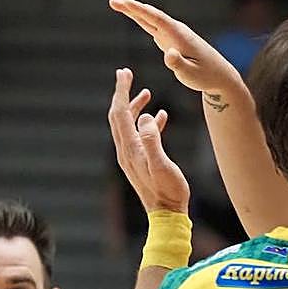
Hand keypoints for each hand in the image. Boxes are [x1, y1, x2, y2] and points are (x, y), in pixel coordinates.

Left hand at [108, 67, 189, 213]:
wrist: (168, 215)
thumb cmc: (169, 192)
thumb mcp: (162, 165)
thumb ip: (153, 140)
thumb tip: (147, 117)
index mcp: (130, 148)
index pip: (120, 113)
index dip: (121, 92)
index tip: (124, 73)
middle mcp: (127, 150)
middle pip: (119, 116)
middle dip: (122, 94)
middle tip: (127, 75)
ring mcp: (133, 156)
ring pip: (129, 124)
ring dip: (135, 107)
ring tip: (146, 93)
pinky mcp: (141, 161)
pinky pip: (140, 135)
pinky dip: (148, 122)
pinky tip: (160, 117)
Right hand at [109, 0, 242, 96]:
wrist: (219, 76)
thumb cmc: (206, 76)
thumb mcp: (191, 74)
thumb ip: (178, 64)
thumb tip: (168, 53)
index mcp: (179, 36)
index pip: (157, 19)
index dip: (140, 10)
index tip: (124, 1)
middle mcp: (176, 31)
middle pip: (151, 15)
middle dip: (132, 7)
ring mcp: (173, 34)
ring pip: (150, 19)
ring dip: (134, 10)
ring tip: (116, 2)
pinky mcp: (171, 40)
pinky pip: (153, 26)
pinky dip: (142, 19)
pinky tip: (133, 13)